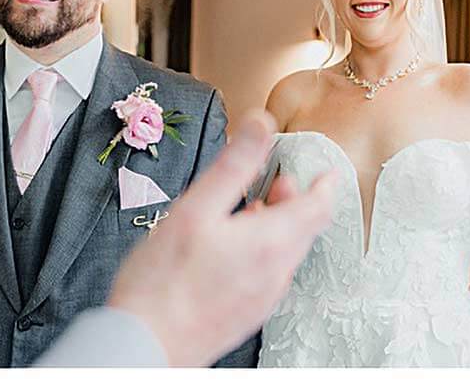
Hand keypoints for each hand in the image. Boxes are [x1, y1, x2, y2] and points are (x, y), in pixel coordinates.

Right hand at [104, 111, 335, 367]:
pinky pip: (269, 275)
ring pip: (286, 252)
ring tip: (247, 213)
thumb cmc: (162, 283)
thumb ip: (234, 165)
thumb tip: (260, 124)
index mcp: (272, 242)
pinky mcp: (247, 315)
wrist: (142, 346)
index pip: (320, 207)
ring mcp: (264, 298)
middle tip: (276, 184)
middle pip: (304, 228)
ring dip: (277, 226)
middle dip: (295, 201)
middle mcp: (277, 273)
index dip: (325, 184)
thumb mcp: (196, 208)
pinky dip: (263, 252)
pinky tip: (231, 250)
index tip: (327, 171)